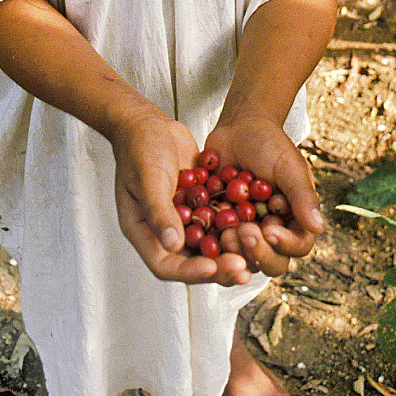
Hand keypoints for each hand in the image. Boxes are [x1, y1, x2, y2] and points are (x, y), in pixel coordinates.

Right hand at [111, 115, 252, 286]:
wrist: (149, 124)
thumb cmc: (140, 148)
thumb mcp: (147, 177)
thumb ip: (159, 211)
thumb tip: (173, 244)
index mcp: (143, 231)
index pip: (165, 264)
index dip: (189, 271)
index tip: (213, 266)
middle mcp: (163, 232)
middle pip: (191, 262)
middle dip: (218, 268)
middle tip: (243, 267)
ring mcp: (183, 221)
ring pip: (209, 248)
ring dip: (230, 252)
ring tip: (253, 254)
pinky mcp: (199, 208)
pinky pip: (218, 226)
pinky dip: (234, 229)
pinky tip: (256, 228)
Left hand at [203, 114, 323, 276]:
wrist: (238, 128)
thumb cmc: (270, 144)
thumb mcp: (289, 166)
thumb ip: (302, 196)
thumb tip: (318, 227)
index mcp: (294, 220)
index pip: (297, 245)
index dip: (285, 244)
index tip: (270, 229)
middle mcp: (271, 232)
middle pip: (270, 262)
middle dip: (257, 252)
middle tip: (244, 232)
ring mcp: (245, 232)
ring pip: (242, 259)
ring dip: (234, 251)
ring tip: (225, 232)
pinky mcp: (219, 227)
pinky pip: (214, 245)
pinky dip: (209, 242)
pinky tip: (203, 230)